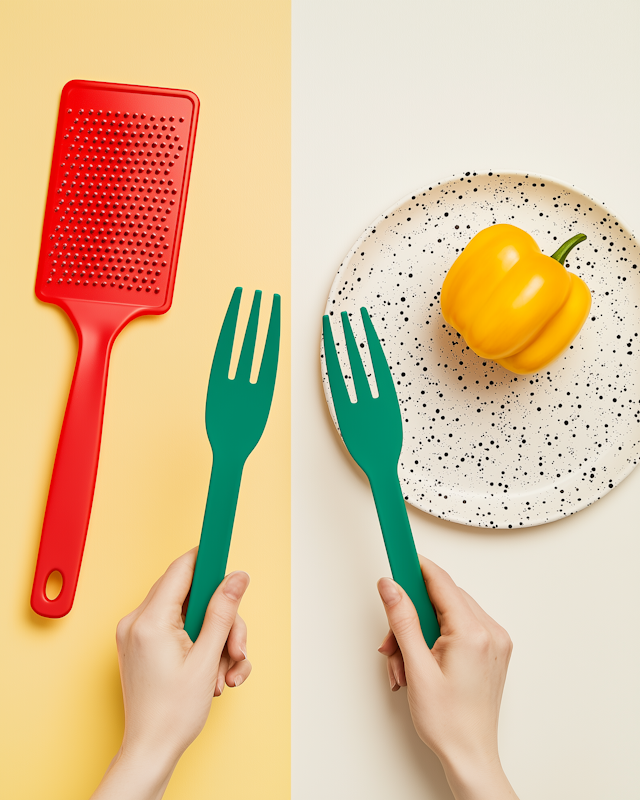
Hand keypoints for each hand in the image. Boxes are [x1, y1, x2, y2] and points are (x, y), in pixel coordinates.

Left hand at [91, 548, 251, 799]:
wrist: (150, 751)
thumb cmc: (173, 714)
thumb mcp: (207, 658)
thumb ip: (223, 612)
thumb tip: (237, 577)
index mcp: (150, 621)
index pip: (182, 569)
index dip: (208, 560)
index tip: (227, 551)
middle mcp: (137, 622)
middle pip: (192, 595)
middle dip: (221, 619)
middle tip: (236, 648)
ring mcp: (138, 634)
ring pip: (190, 615)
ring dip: (216, 639)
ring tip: (226, 672)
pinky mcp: (143, 645)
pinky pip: (179, 630)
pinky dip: (201, 646)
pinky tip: (213, 674)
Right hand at [377, 556, 517, 799]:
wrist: (470, 756)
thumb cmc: (448, 722)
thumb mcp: (416, 668)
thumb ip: (402, 621)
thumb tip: (390, 586)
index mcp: (474, 633)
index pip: (440, 581)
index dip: (415, 567)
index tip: (397, 554)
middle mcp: (491, 632)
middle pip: (441, 599)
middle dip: (411, 615)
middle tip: (391, 643)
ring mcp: (495, 641)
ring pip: (447, 614)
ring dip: (420, 631)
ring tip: (406, 664)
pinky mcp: (493, 650)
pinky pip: (459, 627)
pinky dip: (435, 638)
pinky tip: (422, 661)